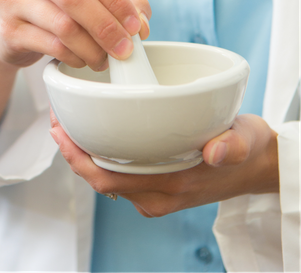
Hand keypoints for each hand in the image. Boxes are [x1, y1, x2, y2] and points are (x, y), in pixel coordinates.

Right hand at [0, 0, 150, 71]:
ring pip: (63, 24)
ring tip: (105, 58)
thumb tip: (141, 24)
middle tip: (124, 48)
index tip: (134, 25)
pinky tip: (82, 59)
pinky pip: (50, 44)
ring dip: (93, 47)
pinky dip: (74, 56)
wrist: (11, 22)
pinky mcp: (6, 28)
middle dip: (106, 26)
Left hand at [50, 110, 278, 215]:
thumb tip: (216, 150)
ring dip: (83, 152)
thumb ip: (231, 146)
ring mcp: (154, 191)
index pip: (109, 179)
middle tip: (55, 119)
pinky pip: (118, 172)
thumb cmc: (246, 149)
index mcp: (171, 186)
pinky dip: (100, 153)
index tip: (59, 131)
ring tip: (67, 120)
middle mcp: (157, 194)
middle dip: (72, 152)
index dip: (78, 158)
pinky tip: (94, 129)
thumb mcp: (244, 141)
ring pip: (106, 176)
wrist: (257, 165)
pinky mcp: (155, 182)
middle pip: (99, 179)